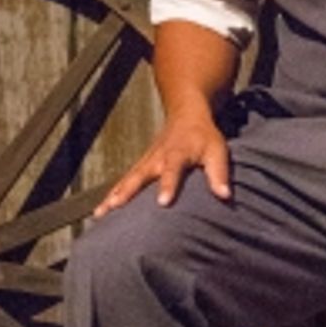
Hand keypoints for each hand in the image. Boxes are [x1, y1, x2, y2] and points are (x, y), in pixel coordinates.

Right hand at [93, 110, 231, 215]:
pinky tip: (101, 210)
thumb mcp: (217, 151)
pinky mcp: (140, 165)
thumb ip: (220, 173)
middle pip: (139, 176)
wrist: (186, 113)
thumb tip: (225, 196)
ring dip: (113, 196)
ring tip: (99, 214)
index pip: (172, 170)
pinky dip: (111, 194)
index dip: (168, 185)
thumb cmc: (203, 135)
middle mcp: (157, 158)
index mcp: (177, 154)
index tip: (163, 202)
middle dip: (126, 192)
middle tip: (114, 207)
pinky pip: (124, 181)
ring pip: (126, 180)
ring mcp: (145, 161)